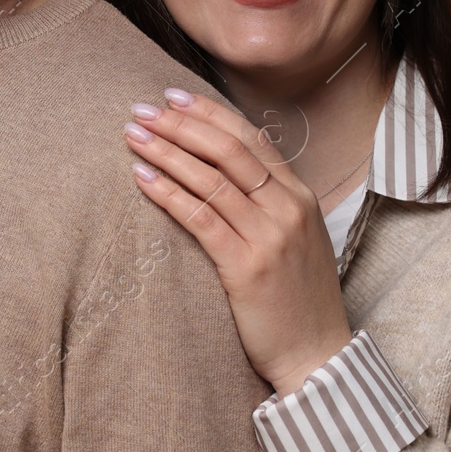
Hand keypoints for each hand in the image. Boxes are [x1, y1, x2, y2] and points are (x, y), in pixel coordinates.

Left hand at [123, 88, 355, 397]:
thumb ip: (270, 202)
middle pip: (227, 149)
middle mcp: (287, 208)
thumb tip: (224, 169)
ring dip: (166, 151)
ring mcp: (269, 236)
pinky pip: (200, 217)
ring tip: (134, 136)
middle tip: (143, 110)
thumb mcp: (297, 237)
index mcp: (300, 195)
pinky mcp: (246, 266)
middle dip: (180, 124)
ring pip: (210, 178)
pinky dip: (168, 192)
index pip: (251, 138)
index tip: (174, 97)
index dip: (209, 113)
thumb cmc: (299, 298)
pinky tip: (142, 178)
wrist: (317, 355)